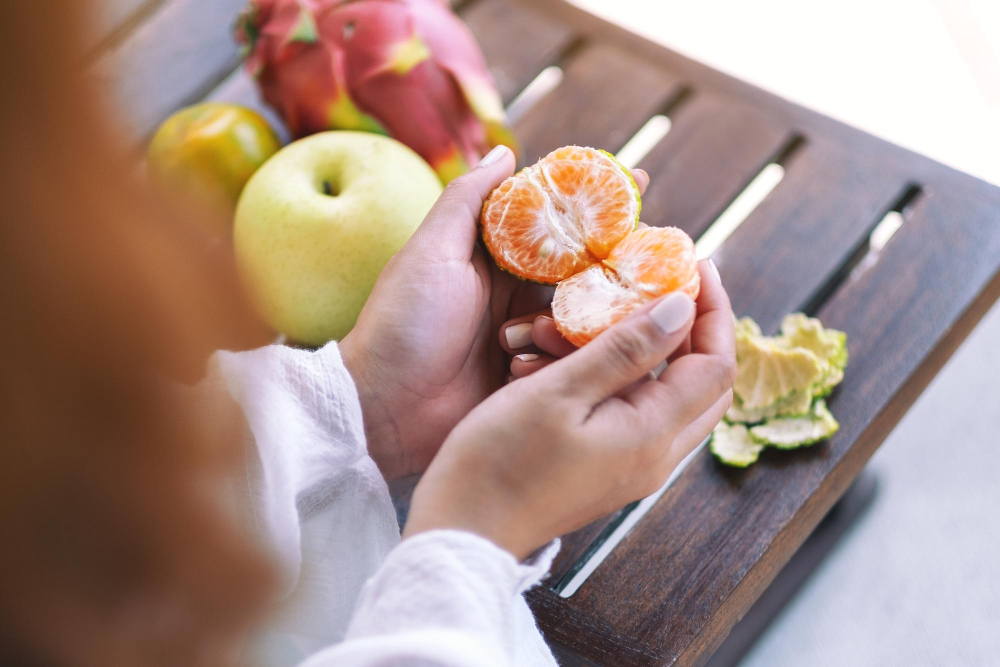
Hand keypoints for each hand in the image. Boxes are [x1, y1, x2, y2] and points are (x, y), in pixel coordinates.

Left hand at [340, 146, 649, 480]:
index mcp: (498, 260)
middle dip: (612, 265)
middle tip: (643, 262)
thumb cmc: (401, 324)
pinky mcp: (537, 380)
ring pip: (587, 317)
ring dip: (574, 322)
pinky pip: (574, 362)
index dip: (596, 200)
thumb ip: (468, 201)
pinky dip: (562, 360)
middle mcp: (521, 295)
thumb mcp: (430, 253)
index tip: (639, 176)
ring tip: (532, 335)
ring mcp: (532, 339)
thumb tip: (504, 149)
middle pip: (586, 269)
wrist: (383, 409)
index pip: (558, 222)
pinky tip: (532, 366)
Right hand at [403, 261, 735, 558]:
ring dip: (647, 349)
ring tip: (594, 318)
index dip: (713, 310)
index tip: (695, 265)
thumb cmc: (500, 461)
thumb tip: (681, 308)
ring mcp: (634, 467)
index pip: (715, 364)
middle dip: (693, 326)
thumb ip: (625, 349)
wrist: (463, 530)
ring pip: (670, 395)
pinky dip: (622, 375)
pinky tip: (578, 354)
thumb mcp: (559, 391)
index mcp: (652, 436)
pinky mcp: (609, 469)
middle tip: (665, 282)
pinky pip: (638, 411)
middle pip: (705, 382)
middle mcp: (655, 456)